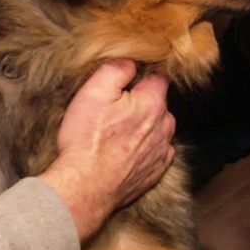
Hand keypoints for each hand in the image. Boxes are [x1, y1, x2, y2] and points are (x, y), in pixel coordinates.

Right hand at [40, 60, 175, 239]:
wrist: (85, 188)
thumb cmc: (87, 140)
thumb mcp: (94, 92)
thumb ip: (117, 69)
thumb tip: (131, 61)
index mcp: (153, 104)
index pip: (159, 77)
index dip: (143, 74)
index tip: (129, 79)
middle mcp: (165, 127)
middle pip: (159, 104)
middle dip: (141, 102)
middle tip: (114, 109)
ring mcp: (162, 151)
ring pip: (158, 128)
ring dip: (143, 126)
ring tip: (116, 133)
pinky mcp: (155, 172)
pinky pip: (155, 151)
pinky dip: (143, 148)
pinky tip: (123, 151)